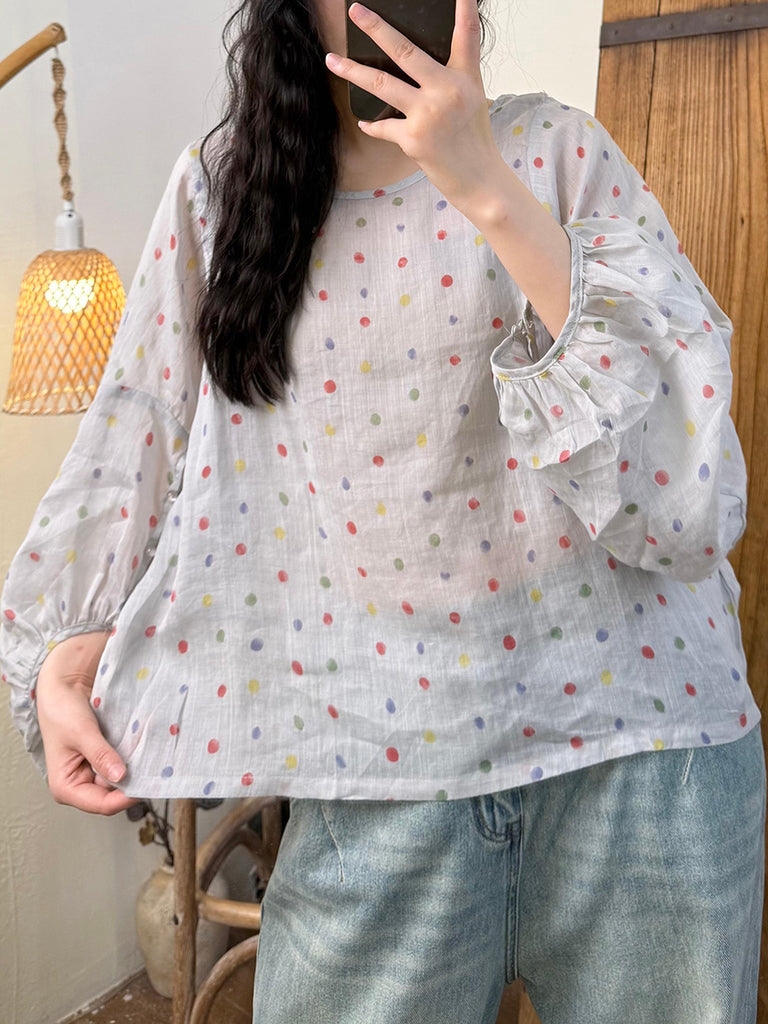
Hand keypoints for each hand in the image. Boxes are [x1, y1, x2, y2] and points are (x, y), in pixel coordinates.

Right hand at [35, 632, 142, 814]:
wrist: (65, 685)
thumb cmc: (62, 710)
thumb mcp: (82, 733)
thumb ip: (101, 755)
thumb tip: (120, 776)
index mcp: (66, 787)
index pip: (102, 804)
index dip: (125, 798)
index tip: (146, 784)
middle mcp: (80, 784)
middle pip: (113, 795)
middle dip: (132, 783)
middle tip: (154, 769)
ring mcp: (93, 772)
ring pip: (120, 780)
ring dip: (134, 770)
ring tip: (150, 758)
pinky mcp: (103, 759)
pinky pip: (121, 765)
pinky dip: (132, 759)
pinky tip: (144, 750)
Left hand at [325, 0, 503, 204]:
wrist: (479, 180)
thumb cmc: (473, 142)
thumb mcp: (472, 102)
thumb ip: (449, 81)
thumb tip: (417, 69)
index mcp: (465, 78)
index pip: (466, 35)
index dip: (464, 8)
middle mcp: (447, 91)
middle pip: (404, 50)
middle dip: (376, 28)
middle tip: (356, 11)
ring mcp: (428, 114)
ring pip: (381, 84)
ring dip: (352, 71)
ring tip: (331, 60)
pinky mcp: (414, 139)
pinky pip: (384, 126)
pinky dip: (373, 125)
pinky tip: (365, 121)